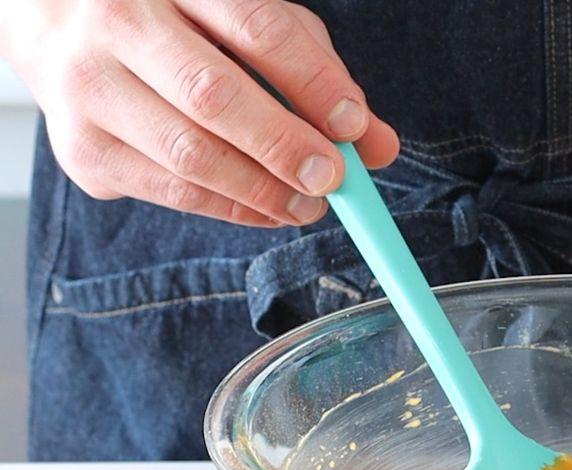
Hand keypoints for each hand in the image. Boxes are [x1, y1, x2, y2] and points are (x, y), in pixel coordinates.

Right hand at [1, 0, 398, 226]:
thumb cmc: (178, 23)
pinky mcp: (83, 150)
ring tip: (309, 205)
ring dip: (264, 192)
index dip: (311, 80)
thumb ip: (316, 72)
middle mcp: (120, 25)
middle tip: (334, 178)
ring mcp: (90, 88)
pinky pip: (172, 192)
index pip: (255, 27)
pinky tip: (267, 209)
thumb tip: (377, 145)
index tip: (354, 124)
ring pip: (190, 156)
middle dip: (284, 145)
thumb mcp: (248, 20)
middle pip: (213, 96)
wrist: (56, 26)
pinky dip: (233, 208)